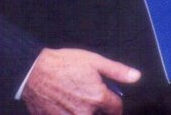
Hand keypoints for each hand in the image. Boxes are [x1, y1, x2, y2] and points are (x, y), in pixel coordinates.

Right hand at [21, 47, 139, 113]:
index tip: (111, 101)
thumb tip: (136, 77)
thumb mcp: (94, 61)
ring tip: (75, 99)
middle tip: (88, 96)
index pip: (116, 109)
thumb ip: (117, 71)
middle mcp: (85, 112)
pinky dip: (69, 113)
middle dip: (98, 109)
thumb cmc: (63, 64)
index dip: (115, 104)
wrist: (33, 71)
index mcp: (97, 97)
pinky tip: (64, 104)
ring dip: (84, 111)